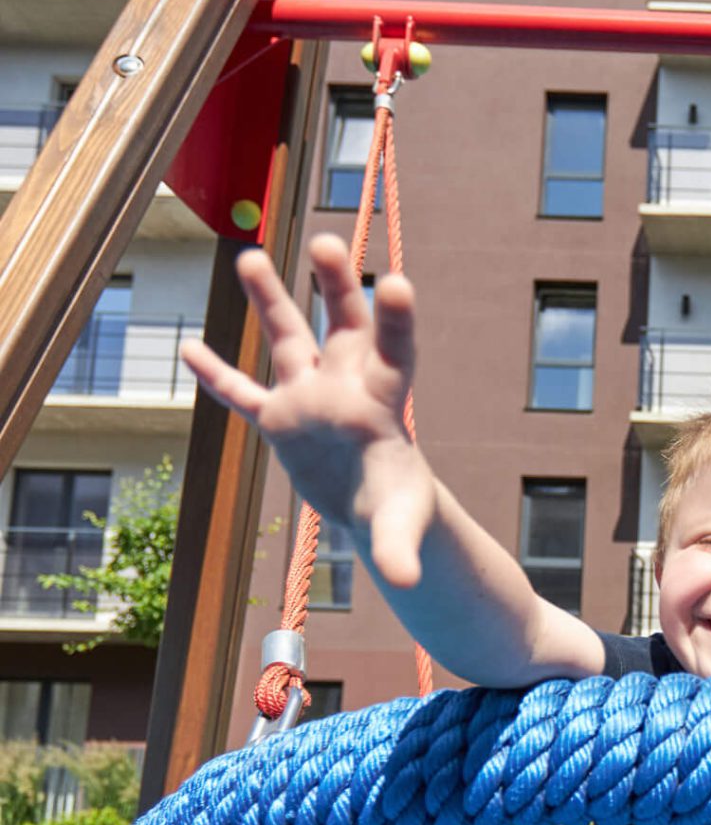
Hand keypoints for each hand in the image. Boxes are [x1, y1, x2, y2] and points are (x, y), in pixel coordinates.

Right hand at [180, 235, 439, 585]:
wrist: (374, 504)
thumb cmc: (397, 506)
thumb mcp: (400, 527)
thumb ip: (399, 548)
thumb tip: (407, 582)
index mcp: (384, 400)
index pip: (395, 349)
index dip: (396, 319)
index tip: (398, 284)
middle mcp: (346, 385)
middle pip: (344, 322)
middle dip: (336, 284)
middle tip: (327, 242)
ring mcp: (308, 396)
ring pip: (288, 337)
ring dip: (269, 299)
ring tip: (250, 256)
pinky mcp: (277, 420)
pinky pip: (241, 394)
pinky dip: (217, 375)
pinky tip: (188, 348)